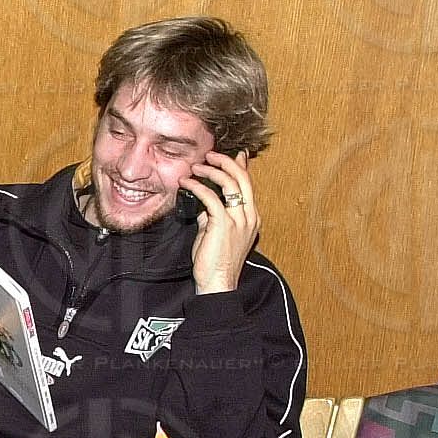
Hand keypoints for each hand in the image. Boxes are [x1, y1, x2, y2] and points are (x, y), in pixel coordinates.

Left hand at [181, 151, 258, 293]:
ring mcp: (239, 220)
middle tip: (211, 155)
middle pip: (243, 179)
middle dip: (226, 162)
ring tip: (196, 167)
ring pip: (229, 184)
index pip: (248, 185)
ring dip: (211, 171)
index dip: (240, 167)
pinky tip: (187, 185)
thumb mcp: (215, 232)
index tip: (234, 154)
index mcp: (251, 217)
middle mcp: (249, 216)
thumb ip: (212, 215)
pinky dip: (197, 187)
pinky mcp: (224, 225)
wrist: (218, 283)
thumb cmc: (215, 261)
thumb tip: (203, 200)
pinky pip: (211, 198)